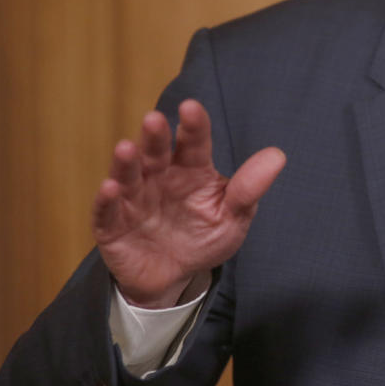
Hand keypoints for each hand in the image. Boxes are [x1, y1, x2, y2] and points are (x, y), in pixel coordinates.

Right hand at [92, 99, 285, 307]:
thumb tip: (278, 156)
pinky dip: (107, 199)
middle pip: (157, 152)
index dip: (193, 125)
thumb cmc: (204, 237)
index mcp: (191, 170)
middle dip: (155, 136)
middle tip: (155, 119)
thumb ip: (249, 188)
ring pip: (129, 175)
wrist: (174, 277)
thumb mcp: (233, 216)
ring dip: (126, 162)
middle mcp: (160, 177)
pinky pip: (107, 210)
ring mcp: (134, 199)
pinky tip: (110, 188)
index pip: (194, 143)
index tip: (191, 108)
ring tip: (126, 148)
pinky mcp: (113, 224)